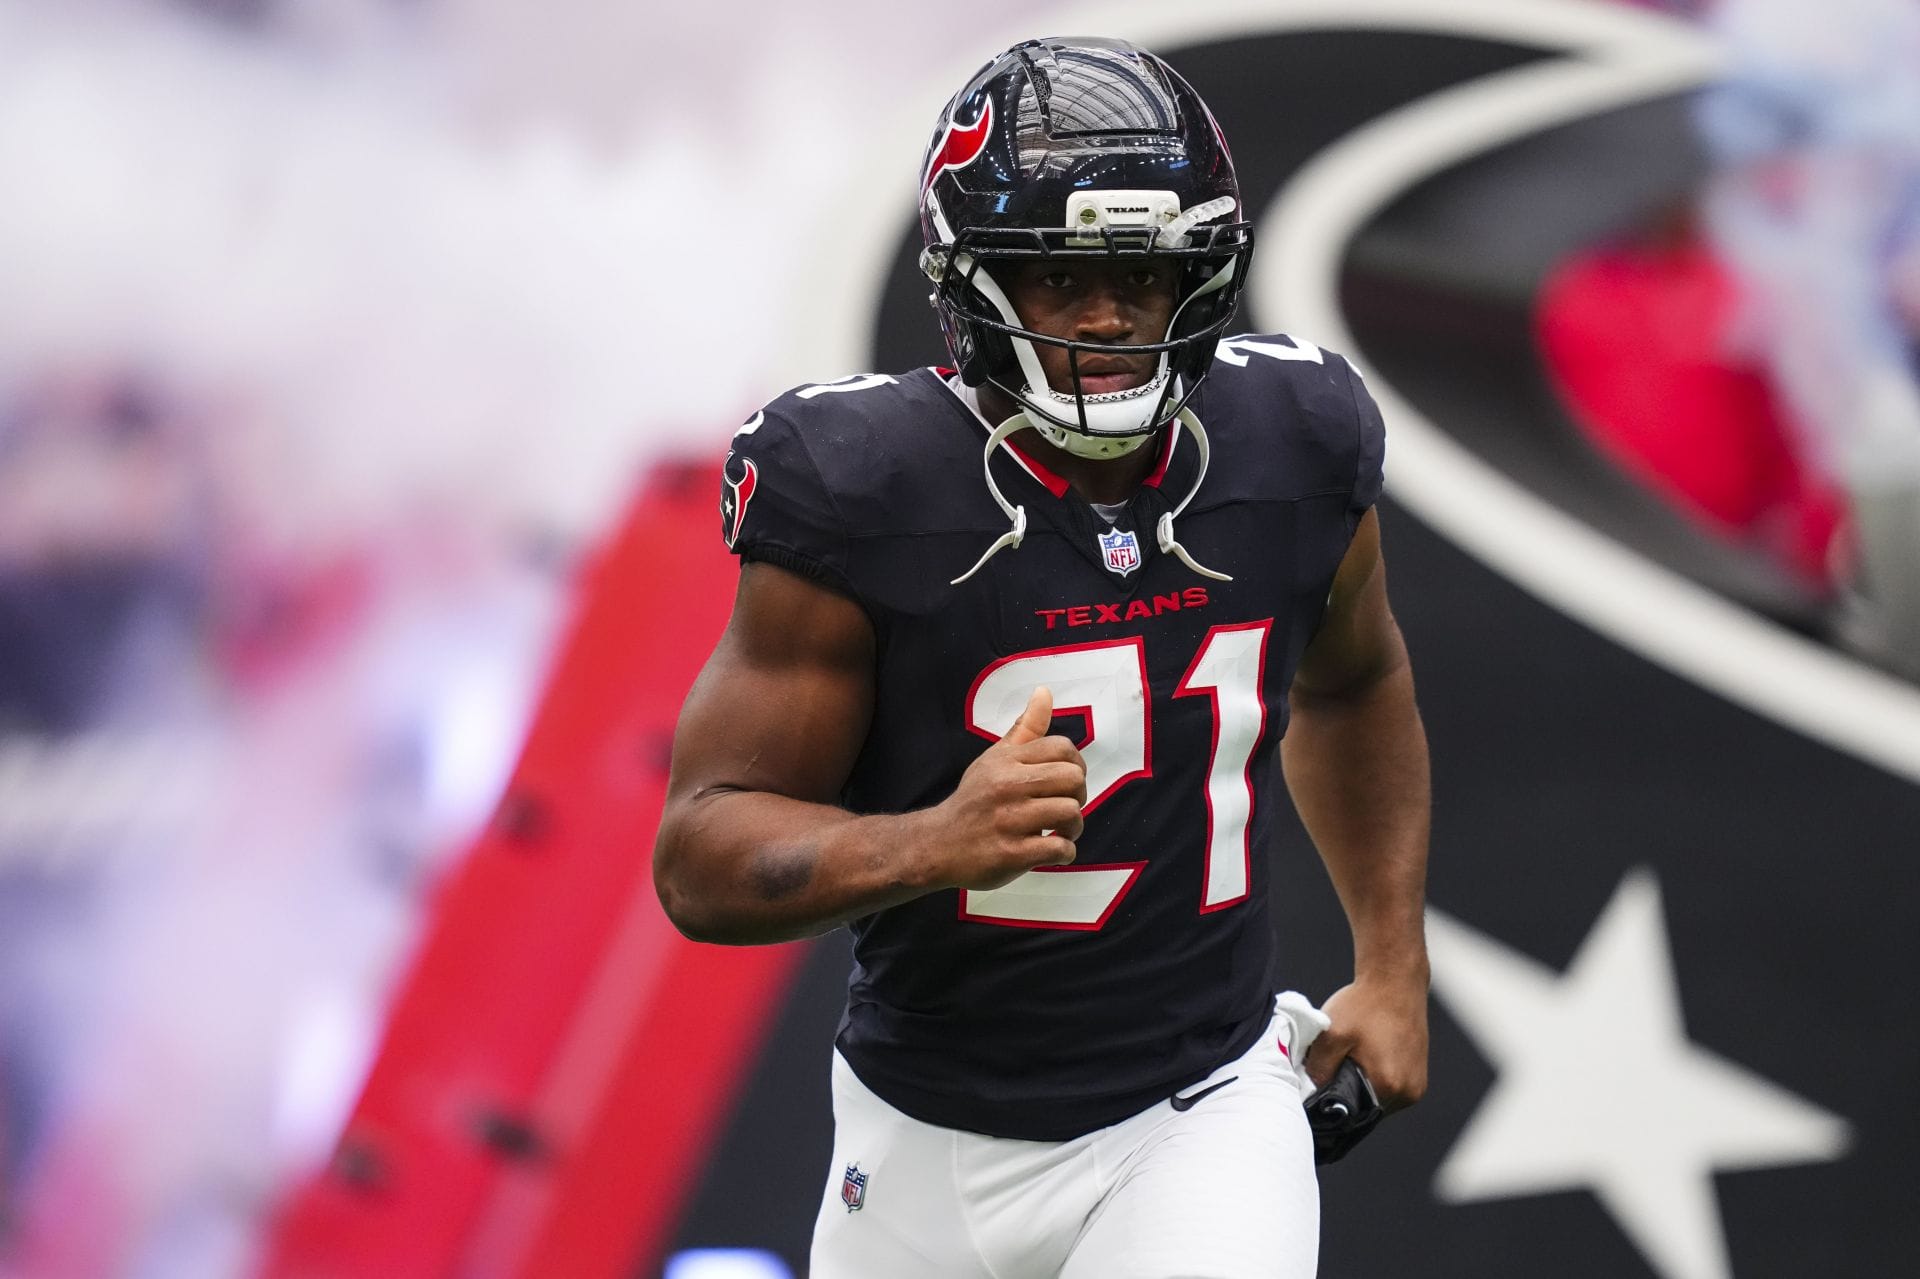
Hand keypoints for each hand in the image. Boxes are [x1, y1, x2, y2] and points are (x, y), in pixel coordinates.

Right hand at [931, 685, 1087, 891]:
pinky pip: (1059, 848)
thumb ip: (1025, 728)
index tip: (1065, 783)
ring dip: (1074, 827)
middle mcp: (1006, 786)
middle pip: (1072, 779)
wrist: (937, 844)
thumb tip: (1044, 692)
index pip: (1062, 748)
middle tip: (1064, 807)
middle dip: (1079, 795)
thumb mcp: (994, 758)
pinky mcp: (1011, 853)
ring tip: (1059, 831)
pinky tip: (1052, 851)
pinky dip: (1064, 852)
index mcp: (1006, 760)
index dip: (1075, 765)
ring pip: (1070, 812)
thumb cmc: (974, 799)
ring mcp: (1009, 820)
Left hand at [1302, 976, 1428, 1111]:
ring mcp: (1417, 1084)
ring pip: (1380, 1099)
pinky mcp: (1419, 1074)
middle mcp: (1407, 1092)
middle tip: (1334, 1070)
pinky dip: (1377, 1078)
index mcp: (1388, 1086)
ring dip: (1364, 1087)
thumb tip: (1310, 1092)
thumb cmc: (1365, 1003)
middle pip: (1368, 1109)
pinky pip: (1392, 1088)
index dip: (1334, 1106)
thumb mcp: (1331, 1035)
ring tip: (1352, 1061)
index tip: (1321, 1091)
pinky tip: (1367, 1058)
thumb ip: (1318, 1069)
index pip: (1354, 1116)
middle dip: (1348, 1095)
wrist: (1395, 979)